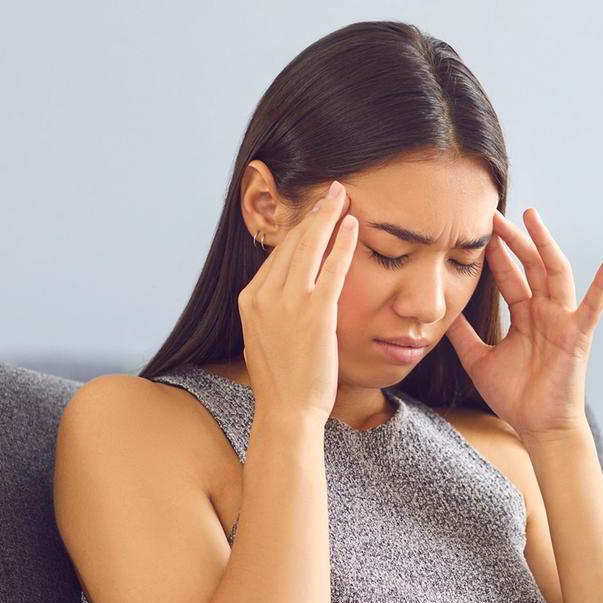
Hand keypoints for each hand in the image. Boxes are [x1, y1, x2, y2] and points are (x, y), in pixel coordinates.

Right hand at [237, 180, 359, 424]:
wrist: (287, 410)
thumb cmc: (282, 382)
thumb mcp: (264, 339)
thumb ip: (271, 312)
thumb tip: (282, 298)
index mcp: (250, 299)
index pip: (277, 254)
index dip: (299, 230)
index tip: (314, 215)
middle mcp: (264, 295)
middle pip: (292, 242)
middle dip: (313, 214)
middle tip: (330, 192)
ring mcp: (289, 302)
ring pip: (309, 246)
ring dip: (328, 216)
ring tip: (342, 196)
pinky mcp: (315, 312)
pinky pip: (332, 267)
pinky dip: (343, 241)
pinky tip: (353, 224)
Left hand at [445, 207, 602, 439]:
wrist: (538, 427)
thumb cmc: (515, 397)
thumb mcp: (478, 360)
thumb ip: (463, 335)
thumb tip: (442, 312)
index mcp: (525, 316)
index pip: (510, 276)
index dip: (495, 254)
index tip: (480, 230)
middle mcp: (545, 312)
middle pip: (530, 266)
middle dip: (514, 239)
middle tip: (496, 214)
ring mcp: (563, 321)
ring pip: (554, 273)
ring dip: (545, 244)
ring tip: (532, 217)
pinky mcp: (578, 336)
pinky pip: (594, 306)